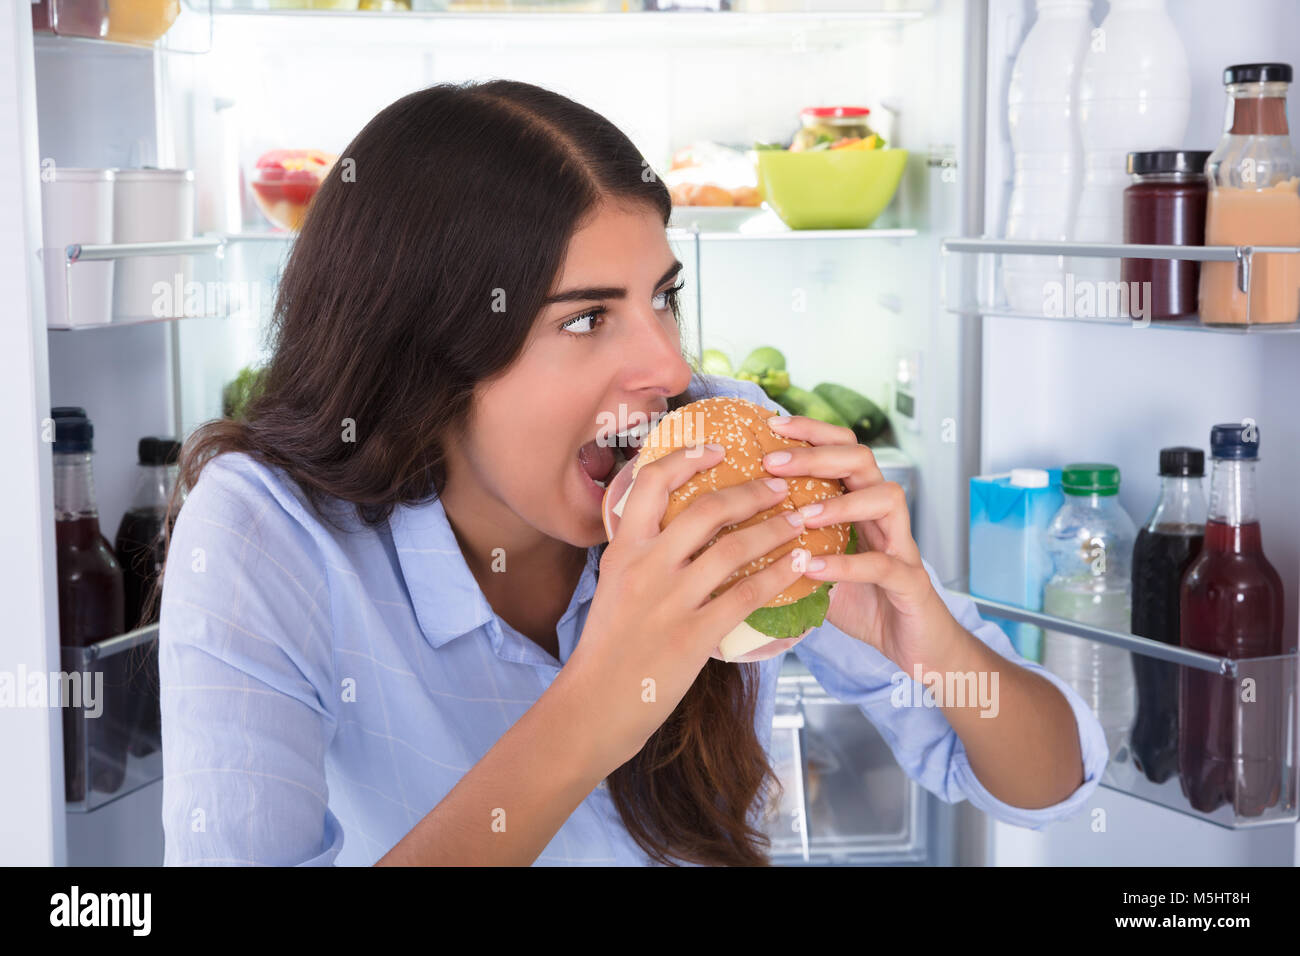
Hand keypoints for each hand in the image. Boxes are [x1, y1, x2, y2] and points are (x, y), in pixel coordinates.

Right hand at [564, 443, 808, 769]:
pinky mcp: (693, 635)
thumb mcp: (613, 588)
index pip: (654, 482)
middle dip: (752, 491)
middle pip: (707, 509)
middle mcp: (645, 567)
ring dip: (775, 528)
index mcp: (623, 550)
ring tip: (800, 518)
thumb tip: (679, 528)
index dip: (689, 457)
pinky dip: (779, 574)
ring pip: (734, 548)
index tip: (719, 448)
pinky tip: (800, 564)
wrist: (593, 706)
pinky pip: (747, 594)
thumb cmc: (607, 649)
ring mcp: (669, 601)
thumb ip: (643, 556)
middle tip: (780, 484)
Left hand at [762, 415, 964, 675]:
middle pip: (862, 460)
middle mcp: (884, 515)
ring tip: (801, 514)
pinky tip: (813, 567)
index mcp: (860, 503)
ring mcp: (902, 545)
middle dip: (817, 455)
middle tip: (773, 462)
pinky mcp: (910, 582)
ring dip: (841, 502)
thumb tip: (728, 536)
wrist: (912, 645)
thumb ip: (786, 547)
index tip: (771, 425)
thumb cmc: (862, 601)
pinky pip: (883, 564)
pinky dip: (847, 564)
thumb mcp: (816, 567)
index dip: (811, 432)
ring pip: (886, 498)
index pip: (842, 449)